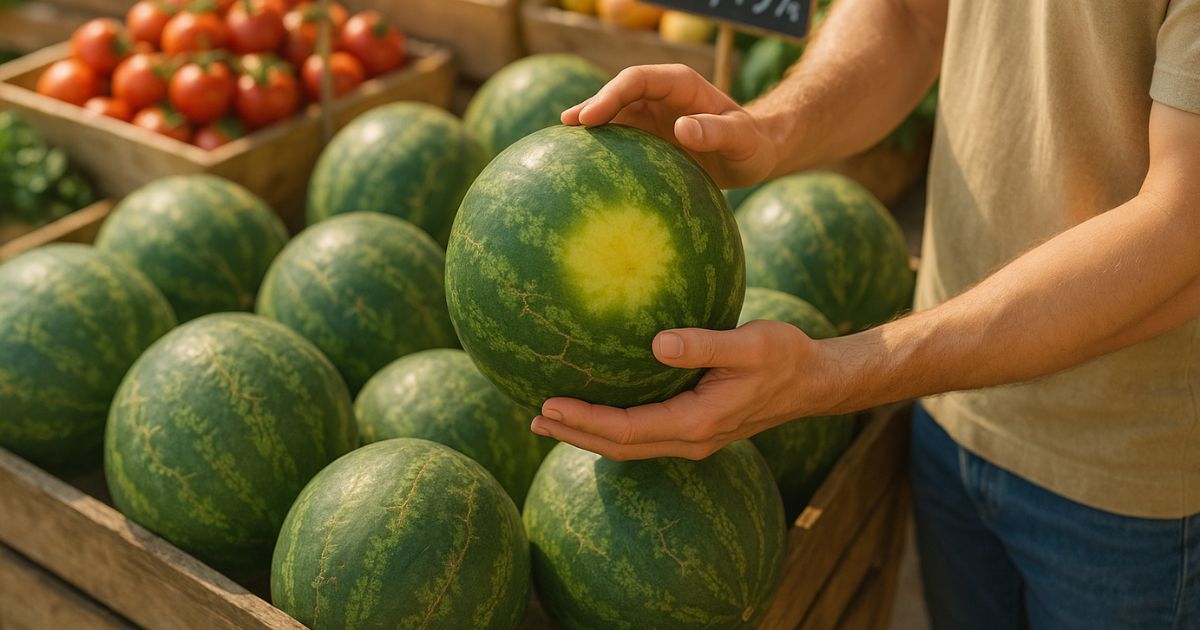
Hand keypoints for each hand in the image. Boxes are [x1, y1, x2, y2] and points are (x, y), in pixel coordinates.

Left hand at [531, 320, 841, 460]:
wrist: (815, 382)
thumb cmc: (785, 356)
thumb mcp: (752, 344)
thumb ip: (705, 344)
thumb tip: (657, 344)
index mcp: (698, 423)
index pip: (627, 429)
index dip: (585, 420)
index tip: (548, 404)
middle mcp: (691, 439)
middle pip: (619, 447)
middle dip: (575, 434)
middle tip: (533, 418)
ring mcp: (693, 439)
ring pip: (629, 446)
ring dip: (588, 435)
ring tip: (550, 419)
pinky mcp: (694, 429)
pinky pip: (643, 435)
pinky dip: (611, 428)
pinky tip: (594, 410)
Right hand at [560, 64, 778, 188]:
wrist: (753, 155)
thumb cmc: (751, 145)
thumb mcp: (741, 140)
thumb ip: (715, 131)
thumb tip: (682, 128)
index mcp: (680, 84)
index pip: (637, 80)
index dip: (611, 95)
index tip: (592, 117)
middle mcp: (661, 95)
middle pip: (618, 94)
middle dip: (592, 106)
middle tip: (569, 125)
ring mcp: (652, 115)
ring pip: (614, 114)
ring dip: (591, 125)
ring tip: (563, 142)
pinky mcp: (648, 137)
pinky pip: (620, 138)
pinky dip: (601, 146)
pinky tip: (581, 162)